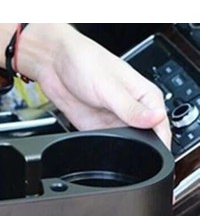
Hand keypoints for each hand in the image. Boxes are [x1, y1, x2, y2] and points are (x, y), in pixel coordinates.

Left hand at [26, 25, 171, 147]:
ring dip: (122, 150)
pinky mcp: (97, 129)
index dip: (161, 142)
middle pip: (146, 139)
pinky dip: (103, 149)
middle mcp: (133, 110)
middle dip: (141, 149)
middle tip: (132, 153)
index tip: (155, 153)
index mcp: (146, 96)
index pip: (161, 126)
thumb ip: (131, 108)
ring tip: (112, 145)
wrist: (55, 64)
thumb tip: (155, 119)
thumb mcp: (110, 87)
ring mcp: (115, 121)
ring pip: (127, 145)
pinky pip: (105, 145)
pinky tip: (99, 145)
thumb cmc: (85, 62)